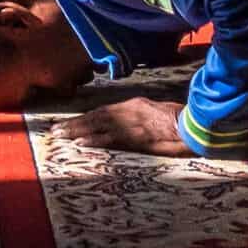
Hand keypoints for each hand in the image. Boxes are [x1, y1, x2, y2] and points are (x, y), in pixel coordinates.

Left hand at [55, 97, 191, 156]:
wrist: (192, 124)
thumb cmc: (179, 118)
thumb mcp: (157, 109)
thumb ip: (142, 113)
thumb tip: (134, 120)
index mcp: (133, 105)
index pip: (103, 111)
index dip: (85, 117)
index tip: (71, 123)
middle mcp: (127, 112)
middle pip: (95, 117)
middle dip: (75, 124)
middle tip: (56, 130)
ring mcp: (130, 124)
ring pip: (97, 127)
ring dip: (77, 132)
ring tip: (61, 136)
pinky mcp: (135, 138)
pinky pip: (109, 139)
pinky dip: (93, 141)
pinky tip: (80, 143)